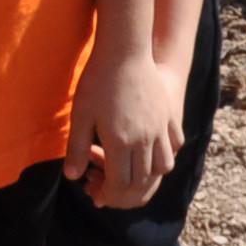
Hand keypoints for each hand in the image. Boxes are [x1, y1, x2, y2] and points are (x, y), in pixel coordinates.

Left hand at [72, 48, 178, 210]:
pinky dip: (163, 160)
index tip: (97, 195)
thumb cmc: (97, 81)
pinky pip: (173, 148)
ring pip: (162, 168)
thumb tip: (72, 177)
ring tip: (131, 178)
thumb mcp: (81, 115)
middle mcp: (144, 140)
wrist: (125, 51)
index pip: (120, 184)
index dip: (109, 195)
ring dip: (148, 180)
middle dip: (126, 195)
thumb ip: (76, 148)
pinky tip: (149, 156)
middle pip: (142, 182)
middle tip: (110, 193)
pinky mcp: (168, 117)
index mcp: (120, 142)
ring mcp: (160, 129)